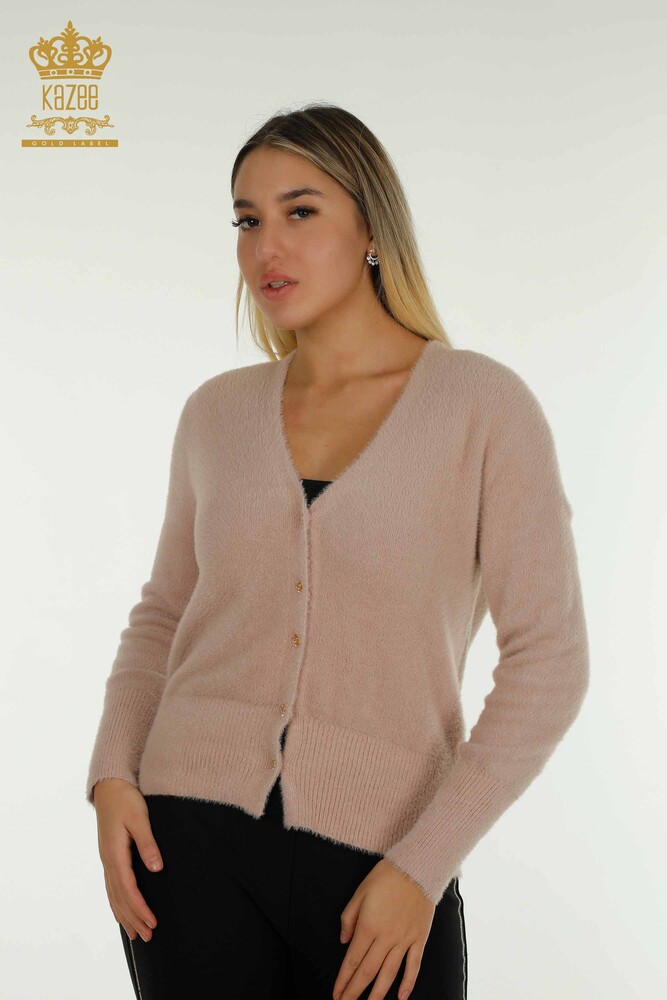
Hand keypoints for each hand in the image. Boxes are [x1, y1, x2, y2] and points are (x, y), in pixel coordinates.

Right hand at [92, 778, 163, 942]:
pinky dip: (117, 904)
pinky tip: (122, 912)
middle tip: (149, 937)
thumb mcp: (139, 818)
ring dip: (125, 916)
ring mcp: (106, 860)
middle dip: (134, 919)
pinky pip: (111, 887)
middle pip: (120, 898)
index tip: (153, 922)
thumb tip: (157, 868)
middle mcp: (108, 861)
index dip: (140, 908)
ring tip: (137, 934)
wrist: (109, 787)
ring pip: (114, 895)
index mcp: (114, 854)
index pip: (128, 889)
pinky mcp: (109, 856)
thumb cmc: (126, 800)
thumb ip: (147, 843)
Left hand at [332, 858, 434, 999]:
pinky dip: (408, 983)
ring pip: (389, 974)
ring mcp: (404, 940)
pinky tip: (401, 997)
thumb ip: (349, 918)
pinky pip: (413, 965)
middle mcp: (386, 937)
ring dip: (378, 994)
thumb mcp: (359, 892)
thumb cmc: (386, 877)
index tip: (337, 994)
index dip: (343, 980)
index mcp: (368, 926)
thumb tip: (344, 941)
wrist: (416, 867)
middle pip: (368, 971)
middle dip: (355, 992)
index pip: (352, 960)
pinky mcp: (419, 938)